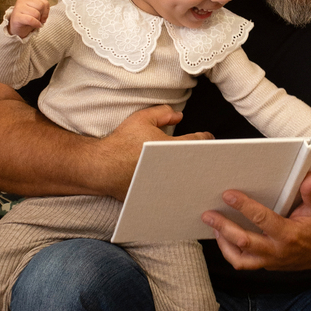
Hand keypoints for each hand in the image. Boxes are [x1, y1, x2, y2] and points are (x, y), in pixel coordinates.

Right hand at [9, 0, 50, 37]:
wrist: (16, 27)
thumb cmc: (27, 18)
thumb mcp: (37, 10)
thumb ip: (43, 8)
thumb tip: (45, 14)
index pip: (44, 2)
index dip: (46, 11)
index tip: (43, 16)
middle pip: (41, 6)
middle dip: (42, 15)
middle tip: (39, 19)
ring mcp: (18, 7)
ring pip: (36, 13)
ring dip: (38, 20)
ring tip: (35, 22)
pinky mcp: (16, 16)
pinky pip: (31, 20)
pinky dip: (35, 24)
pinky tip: (36, 26)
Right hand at [90, 104, 212, 197]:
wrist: (102, 167)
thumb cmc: (120, 144)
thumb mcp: (142, 119)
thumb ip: (163, 113)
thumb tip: (178, 116)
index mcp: (171, 147)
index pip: (198, 142)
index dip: (206, 139)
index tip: (208, 139)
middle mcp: (172, 167)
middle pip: (197, 164)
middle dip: (203, 159)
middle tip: (205, 156)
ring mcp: (167, 184)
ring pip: (188, 181)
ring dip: (193, 176)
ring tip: (196, 171)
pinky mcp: (158, 196)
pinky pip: (174, 193)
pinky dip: (178, 189)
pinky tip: (178, 185)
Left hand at [202, 171, 310, 271]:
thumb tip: (310, 177)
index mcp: (289, 235)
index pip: (262, 219)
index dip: (243, 206)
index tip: (228, 195)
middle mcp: (278, 251)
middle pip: (243, 242)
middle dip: (223, 227)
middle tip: (208, 215)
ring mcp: (272, 261)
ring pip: (240, 259)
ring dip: (223, 244)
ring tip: (214, 228)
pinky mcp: (269, 265)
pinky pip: (245, 264)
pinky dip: (231, 253)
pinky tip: (224, 239)